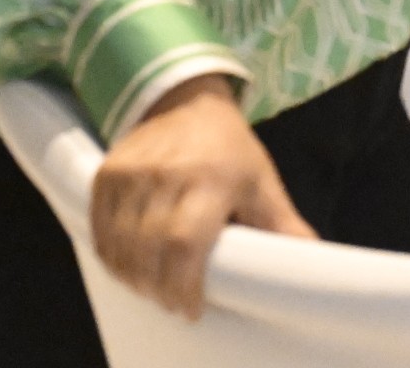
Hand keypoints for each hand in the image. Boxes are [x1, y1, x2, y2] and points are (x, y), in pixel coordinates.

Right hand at [92, 79, 310, 318]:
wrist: (188, 100)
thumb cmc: (230, 151)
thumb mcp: (263, 183)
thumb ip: (283, 225)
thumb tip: (310, 259)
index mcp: (212, 178)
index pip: (185, 244)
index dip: (183, 285)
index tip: (191, 309)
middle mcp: (167, 173)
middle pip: (149, 252)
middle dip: (159, 289)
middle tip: (173, 302)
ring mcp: (132, 172)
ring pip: (121, 245)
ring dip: (133, 278)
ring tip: (153, 288)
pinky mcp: (108, 173)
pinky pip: (99, 229)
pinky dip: (111, 256)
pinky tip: (129, 267)